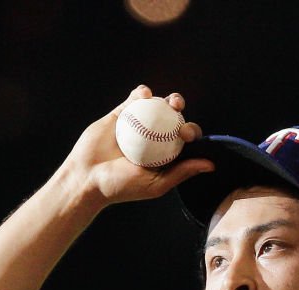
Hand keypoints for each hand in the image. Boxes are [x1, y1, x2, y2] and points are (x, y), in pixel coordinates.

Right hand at [62, 85, 213, 207]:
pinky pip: (135, 99)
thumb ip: (182, 172)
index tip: (187, 135)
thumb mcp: (156, 184)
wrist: (88, 177)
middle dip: (181, 112)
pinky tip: (146, 94)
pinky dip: (142, 93)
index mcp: (165, 155)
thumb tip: (211, 165)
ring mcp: (138, 125)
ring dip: (167, 99)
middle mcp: (153, 138)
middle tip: (179, 112)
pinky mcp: (122, 114)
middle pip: (173, 119)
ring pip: (157, 106)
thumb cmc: (122, 187)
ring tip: (170, 102)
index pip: (183, 139)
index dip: (191, 132)